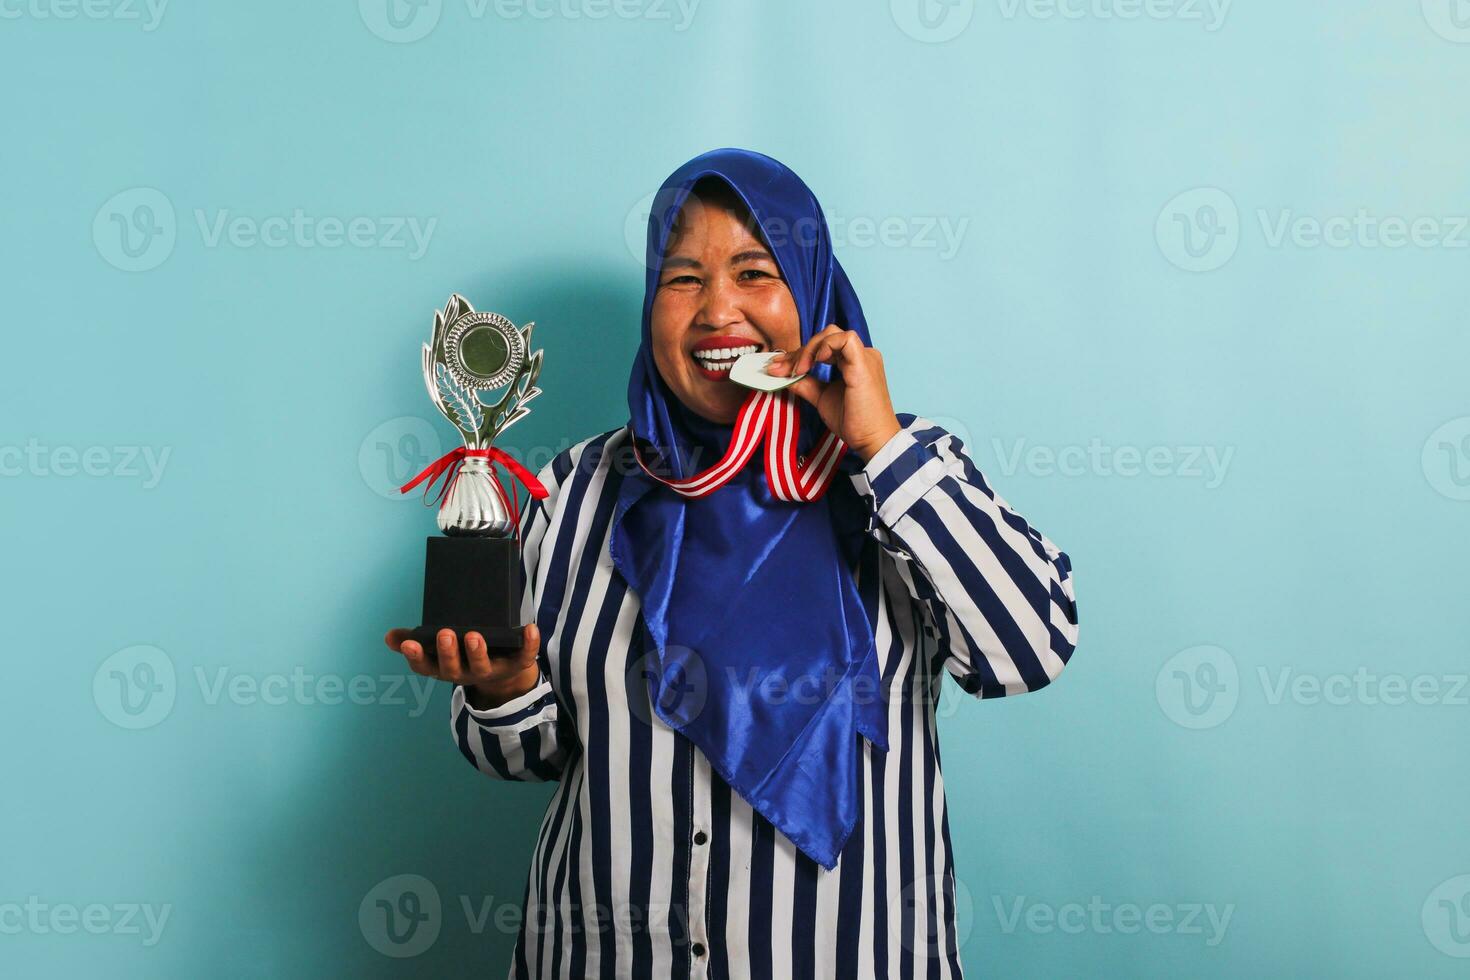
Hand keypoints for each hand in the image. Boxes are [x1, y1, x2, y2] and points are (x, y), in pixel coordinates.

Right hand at [384, 624, 541, 710]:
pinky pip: (523, 657)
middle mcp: (465, 673)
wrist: (502, 668)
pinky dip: (528, 644)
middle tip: (445, 634)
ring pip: (482, 667)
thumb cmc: (464, 652)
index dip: (416, 657)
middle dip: (448, 653)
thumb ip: (414, 640)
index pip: (426, 667)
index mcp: (444, 667)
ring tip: (474, 636)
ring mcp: (491, 670)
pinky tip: (530, 628)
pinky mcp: (515, 665)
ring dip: (478, 652)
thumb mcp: (438, 647)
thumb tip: (390, 637)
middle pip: (453, 668)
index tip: (409, 644)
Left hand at [765, 324, 901, 461]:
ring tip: (798, 370)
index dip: (798, 355)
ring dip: (809, 349)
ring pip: (832, 334)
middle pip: (825, 337)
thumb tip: (784, 376)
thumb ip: (805, 384)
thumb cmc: (853, 422)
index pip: (823, 346)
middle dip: (799, 351)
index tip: (778, 368)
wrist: (872, 440)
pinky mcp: (864, 364)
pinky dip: (826, 346)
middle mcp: (862, 355)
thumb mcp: (821, 398)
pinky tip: (814, 363)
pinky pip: (845, 339)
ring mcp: (865, 357)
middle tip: (780, 369)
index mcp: (854, 362)